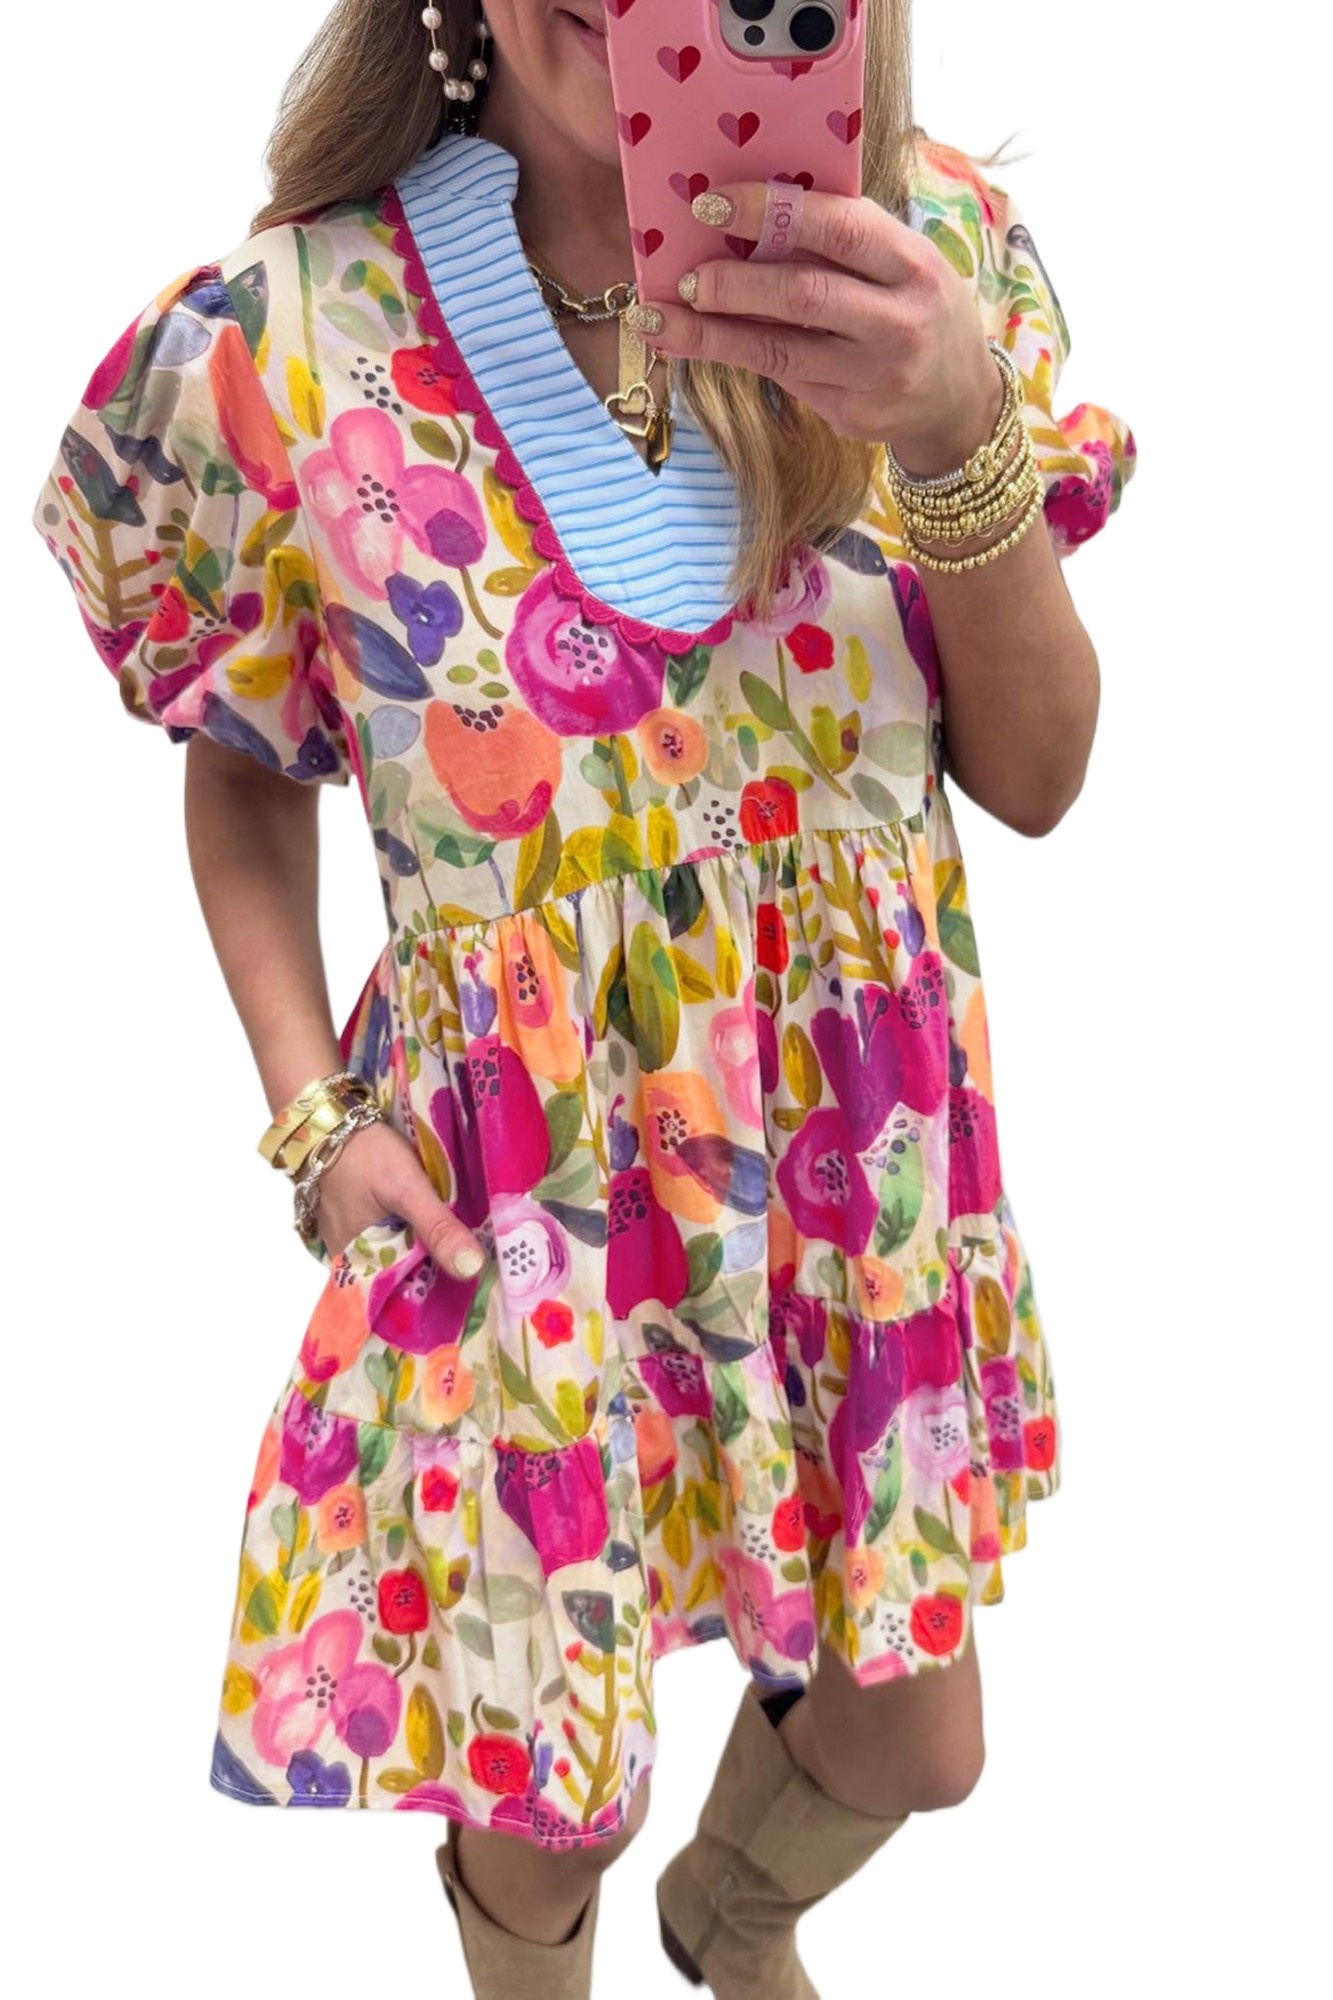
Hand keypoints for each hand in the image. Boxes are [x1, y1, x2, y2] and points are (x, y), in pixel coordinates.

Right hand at [313, 1118, 484, 1279]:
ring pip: (399, 1254)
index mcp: (356, 1264)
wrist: (330, 1120)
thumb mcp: (406, 1189)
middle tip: (484, 1265)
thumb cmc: (363, 1154)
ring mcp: (353, 1239)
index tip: (479, 1287)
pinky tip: (441, 1225)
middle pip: (403, 1274)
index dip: (441, 1291)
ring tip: (471, 1247)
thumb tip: (473, 1269)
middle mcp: (350, 1260)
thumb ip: (437, 1228)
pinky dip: (414, 1231)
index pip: (405, 1294)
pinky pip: (391, 1235)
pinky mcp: (359, 1220)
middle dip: (438, 1269)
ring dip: (428, 1249)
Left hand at [635, 179, 1005, 476]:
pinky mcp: (852, 417)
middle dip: (735, 282)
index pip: (838, 227)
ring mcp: (875, 377)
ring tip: (664, 316)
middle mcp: (898, 322)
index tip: (711, 203)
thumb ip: (848, 239)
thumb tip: (754, 212)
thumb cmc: (920, 310)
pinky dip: (736, 358)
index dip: (769, 211)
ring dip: (713, 333)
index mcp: (912, 264)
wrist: (960, 402)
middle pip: (804, 294)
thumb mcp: (905, 263)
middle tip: (687, 274)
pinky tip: (695, 343)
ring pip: (780, 351)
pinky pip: (785, 381)